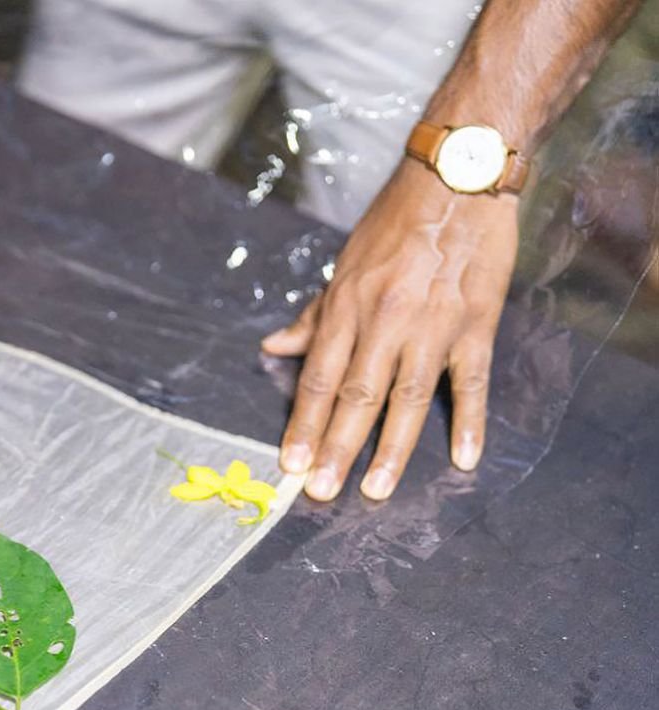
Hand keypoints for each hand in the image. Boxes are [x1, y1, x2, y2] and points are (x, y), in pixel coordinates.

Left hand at [262, 162, 517, 500]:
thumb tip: (273, 348)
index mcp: (348, 308)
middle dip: (335, 449)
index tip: (288, 464)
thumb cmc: (396, 223)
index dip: (303, 424)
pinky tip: (463, 459)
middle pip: (356, 397)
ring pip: (406, 399)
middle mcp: (384, 322)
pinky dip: (468, 421)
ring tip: (375, 491)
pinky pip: (470, 382)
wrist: (458, 179)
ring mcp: (432, 326)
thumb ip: (313, 315)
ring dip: (390, 449)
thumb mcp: (344, 265)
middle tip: (318, 492)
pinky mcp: (475, 325)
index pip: (319, 379)